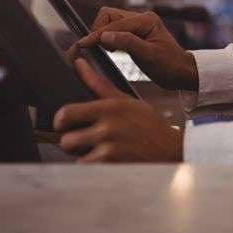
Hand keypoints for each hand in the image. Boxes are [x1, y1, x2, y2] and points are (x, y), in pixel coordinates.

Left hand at [55, 58, 183, 162]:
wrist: (171, 150)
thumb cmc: (148, 125)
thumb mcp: (126, 101)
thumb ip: (99, 85)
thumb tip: (79, 63)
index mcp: (109, 107)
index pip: (66, 113)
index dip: (61, 121)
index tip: (64, 124)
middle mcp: (108, 127)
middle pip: (66, 140)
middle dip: (72, 142)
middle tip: (84, 141)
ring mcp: (110, 148)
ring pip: (75, 157)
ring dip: (82, 156)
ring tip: (96, 152)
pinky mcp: (113, 166)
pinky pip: (87, 169)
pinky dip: (93, 168)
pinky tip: (105, 163)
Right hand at [76, 7, 198, 91]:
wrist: (182, 73)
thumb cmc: (170, 66)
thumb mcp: (149, 56)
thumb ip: (127, 43)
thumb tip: (104, 36)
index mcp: (146, 20)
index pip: (114, 24)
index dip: (97, 34)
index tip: (82, 45)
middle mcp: (141, 18)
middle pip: (109, 15)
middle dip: (98, 30)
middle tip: (95, 49)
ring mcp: (138, 24)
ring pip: (110, 21)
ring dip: (102, 34)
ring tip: (102, 50)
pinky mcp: (135, 32)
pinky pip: (115, 30)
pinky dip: (108, 38)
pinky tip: (109, 50)